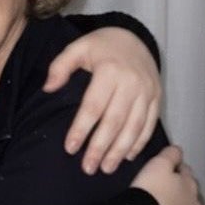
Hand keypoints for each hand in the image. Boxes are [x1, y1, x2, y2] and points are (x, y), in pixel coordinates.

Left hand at [45, 27, 160, 174]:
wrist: (133, 37)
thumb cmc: (99, 46)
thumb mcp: (76, 48)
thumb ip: (60, 67)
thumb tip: (48, 89)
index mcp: (110, 71)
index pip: (93, 106)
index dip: (81, 129)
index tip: (70, 148)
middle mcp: (132, 83)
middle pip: (114, 121)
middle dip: (100, 147)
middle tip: (88, 168)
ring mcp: (147, 91)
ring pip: (134, 126)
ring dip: (120, 150)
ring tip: (106, 168)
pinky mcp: (157, 96)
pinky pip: (150, 123)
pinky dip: (139, 142)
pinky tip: (128, 156)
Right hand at [130, 145, 201, 204]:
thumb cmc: (149, 196)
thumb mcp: (156, 165)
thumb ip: (169, 155)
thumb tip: (176, 149)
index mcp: (188, 185)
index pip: (184, 171)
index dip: (173, 168)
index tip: (164, 168)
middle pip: (188, 194)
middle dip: (178, 191)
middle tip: (160, 189)